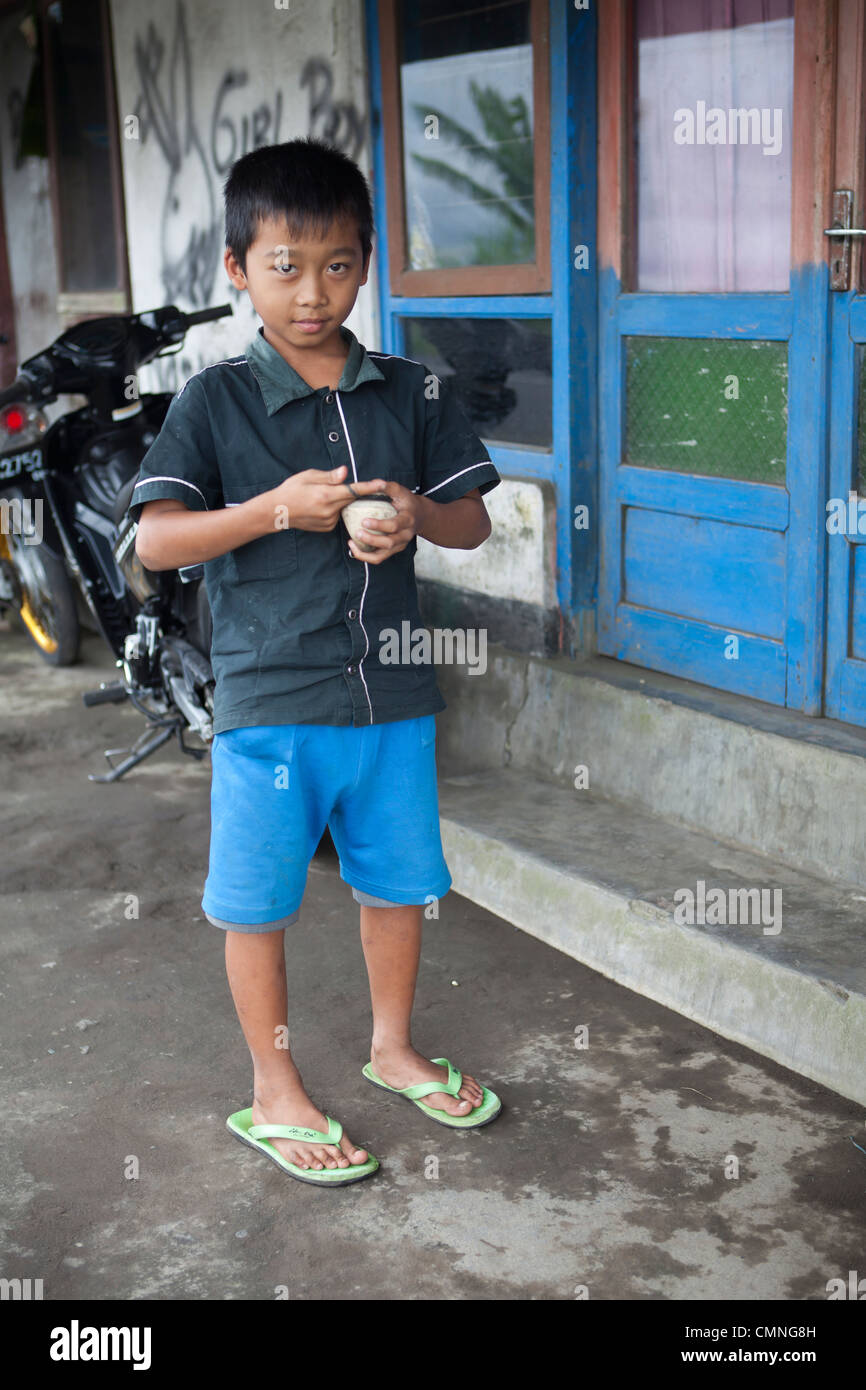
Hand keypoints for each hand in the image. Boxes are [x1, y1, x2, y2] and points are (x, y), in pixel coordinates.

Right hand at [264, 464, 388, 533]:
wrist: (278, 511)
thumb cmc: (292, 489)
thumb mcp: (309, 476)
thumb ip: (330, 476)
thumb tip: (346, 472)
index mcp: (325, 494)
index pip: (353, 490)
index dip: (369, 487)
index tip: (383, 484)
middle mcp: (329, 510)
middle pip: (351, 499)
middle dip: (355, 492)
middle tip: (348, 485)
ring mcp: (329, 521)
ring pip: (344, 508)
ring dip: (341, 501)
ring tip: (322, 497)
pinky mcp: (327, 528)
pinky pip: (337, 516)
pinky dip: (334, 509)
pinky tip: (320, 507)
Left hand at [347, 479, 426, 564]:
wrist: (419, 516)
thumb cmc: (407, 502)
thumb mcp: (401, 491)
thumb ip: (389, 487)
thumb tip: (376, 482)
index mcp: (407, 520)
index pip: (394, 526)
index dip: (379, 525)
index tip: (364, 521)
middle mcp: (405, 535)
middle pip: (388, 543)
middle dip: (371, 540)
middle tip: (357, 532)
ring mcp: (399, 545)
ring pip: (382, 555)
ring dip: (365, 553)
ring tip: (351, 543)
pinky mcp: (393, 550)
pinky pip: (378, 558)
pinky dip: (365, 556)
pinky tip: (353, 547)